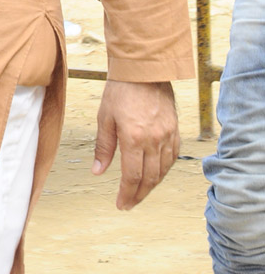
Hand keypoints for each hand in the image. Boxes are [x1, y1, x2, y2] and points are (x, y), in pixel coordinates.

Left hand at [93, 80, 179, 209]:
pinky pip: (173, 157)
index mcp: (134, 138)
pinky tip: (157, 173)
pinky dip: (164, 170)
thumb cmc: (121, 90)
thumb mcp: (105, 117)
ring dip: (152, 185)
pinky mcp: (175, 130)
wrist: (144, 69)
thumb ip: (103, 147)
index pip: (132, 177)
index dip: (127, 194)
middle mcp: (154, 140)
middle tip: (130, 204)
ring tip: (140, 192)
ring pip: (163, 171)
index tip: (121, 204)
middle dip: (139, 195)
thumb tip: (98, 171)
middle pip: (149, 179)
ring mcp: (167, 135)